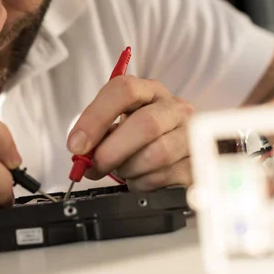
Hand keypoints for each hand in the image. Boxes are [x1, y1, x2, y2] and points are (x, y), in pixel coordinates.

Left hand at [67, 76, 194, 191]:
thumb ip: (97, 134)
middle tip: (95, 165)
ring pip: (157, 154)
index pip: (124, 90)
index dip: (96, 118)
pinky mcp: (197, 163)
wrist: (172, 148)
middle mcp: (175, 108)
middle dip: (112, 150)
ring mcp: (191, 134)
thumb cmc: (137, 135)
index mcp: (149, 91)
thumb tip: (81, 153)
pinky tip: (138, 178)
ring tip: (122, 169)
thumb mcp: (115, 125)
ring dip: (129, 169)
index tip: (77, 144)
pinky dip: (143, 183)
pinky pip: (166, 177)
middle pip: (146, 124)